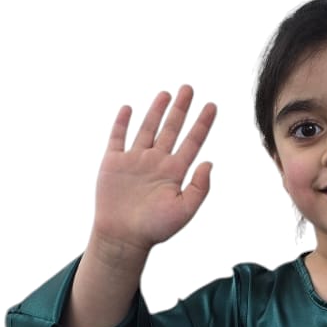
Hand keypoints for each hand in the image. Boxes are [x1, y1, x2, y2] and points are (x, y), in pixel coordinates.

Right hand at [89, 86, 216, 258]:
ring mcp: (135, 161)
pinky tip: (128, 108)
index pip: (193, 141)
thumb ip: (199, 187)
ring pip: (148, 128)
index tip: (212, 105)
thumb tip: (209, 162)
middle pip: (171, 129)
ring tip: (166, 93)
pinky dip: (122, 123)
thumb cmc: (155, 228)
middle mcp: (156, 162)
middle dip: (181, 108)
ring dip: (156, 111)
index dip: (202, 123)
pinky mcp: (113, 163)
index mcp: (175, 172)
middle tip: (189, 88)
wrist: (123, 238)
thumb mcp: (184, 210)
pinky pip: (118, 138)